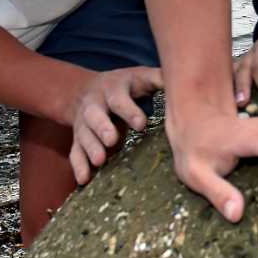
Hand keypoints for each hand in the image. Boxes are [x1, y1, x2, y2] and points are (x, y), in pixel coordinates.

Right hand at [67, 66, 163, 183]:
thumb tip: (182, 79)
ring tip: (99, 161)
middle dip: (102, 128)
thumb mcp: (139, 77)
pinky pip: (75, 152)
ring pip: (83, 135)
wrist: (87, 90)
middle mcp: (94, 105)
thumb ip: (157, 78)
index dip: (128, 111)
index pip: (118, 99)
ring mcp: (83, 123)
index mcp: (112, 89)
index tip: (140, 124)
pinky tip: (84, 180)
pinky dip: (79, 166)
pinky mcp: (78, 139)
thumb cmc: (124, 87)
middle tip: (112, 140)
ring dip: (90, 148)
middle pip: (94, 115)